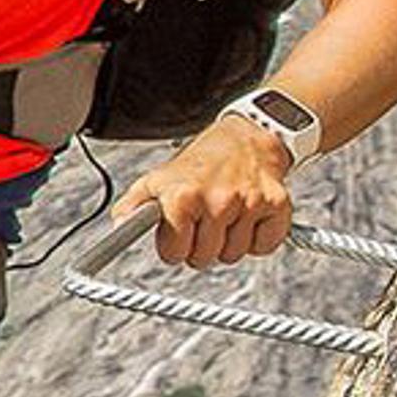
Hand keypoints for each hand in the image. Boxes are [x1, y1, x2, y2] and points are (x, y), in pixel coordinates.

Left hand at [111, 117, 296, 267]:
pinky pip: (264, 247)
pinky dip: (257, 240)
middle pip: (203, 259)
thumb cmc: (200, 164)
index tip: (176, 236)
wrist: (244, 138)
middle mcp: (217, 199)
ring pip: (233, 255)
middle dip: (199, 248)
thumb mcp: (158, 179)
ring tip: (224, 217)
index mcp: (184, 195)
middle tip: (201, 225)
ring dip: (227, 244)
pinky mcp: (277, 205)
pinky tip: (247, 219)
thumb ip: (134, 205)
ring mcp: (249, 202)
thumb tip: (118, 225)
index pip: (174, 252)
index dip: (173, 247)